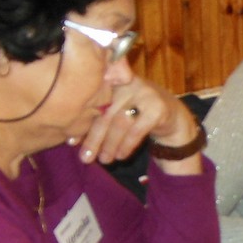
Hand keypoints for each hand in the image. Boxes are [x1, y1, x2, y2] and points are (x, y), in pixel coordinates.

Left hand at [78, 78, 198, 166]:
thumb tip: (71, 140)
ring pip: (120, 122)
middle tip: (85, 159)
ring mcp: (144, 93)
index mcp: (111, 81)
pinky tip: (121, 155)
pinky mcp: (158, 107)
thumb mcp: (115, 110)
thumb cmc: (134, 113)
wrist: (171, 113)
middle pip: (105, 113)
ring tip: (105, 160)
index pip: (92, 103)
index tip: (72, 143)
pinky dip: (127, 145)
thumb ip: (97, 117)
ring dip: (110, 144)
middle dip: (94, 138)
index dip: (82, 124)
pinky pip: (138, 129)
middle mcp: (127, 83)